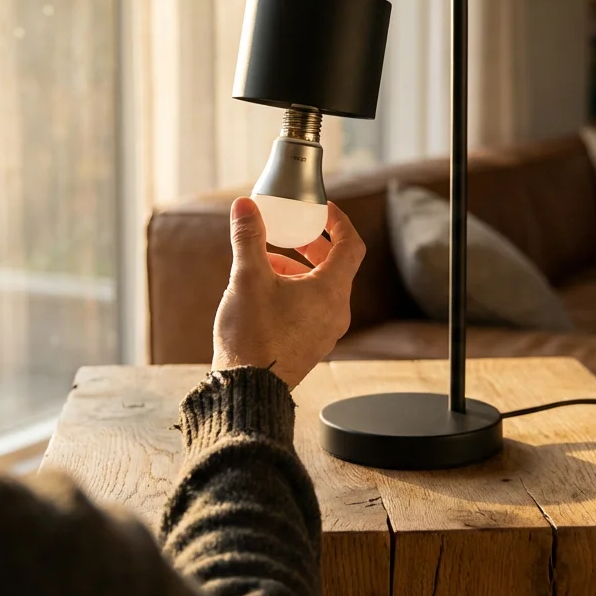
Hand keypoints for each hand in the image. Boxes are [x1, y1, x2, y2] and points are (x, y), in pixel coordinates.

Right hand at [212, 197, 365, 388]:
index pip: (350, 245)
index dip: (338, 221)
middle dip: (310, 244)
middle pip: (334, 266)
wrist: (248, 390)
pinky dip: (293, 291)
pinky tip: (262, 291)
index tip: (321, 209)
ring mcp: (325, 332)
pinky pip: (310, 308)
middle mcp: (336, 312)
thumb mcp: (247, 277)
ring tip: (264, 260)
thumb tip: (245, 206)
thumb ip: (248, 237)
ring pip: (319, 288)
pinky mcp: (310, 345)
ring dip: (296, 268)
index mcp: (331, 291)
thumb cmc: (252, 336)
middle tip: (290, 230)